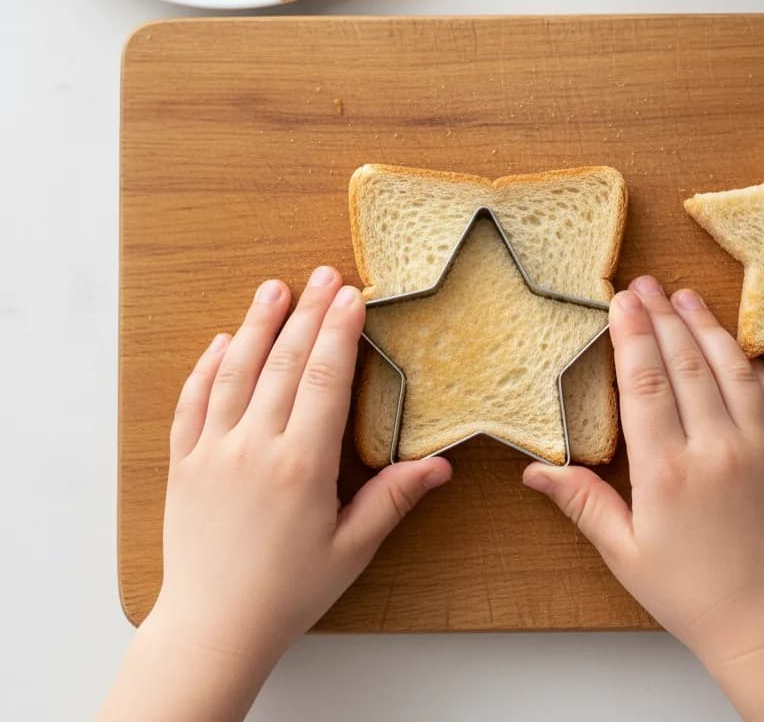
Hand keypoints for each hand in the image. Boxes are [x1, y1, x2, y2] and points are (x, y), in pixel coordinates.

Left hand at [101, 267, 449, 721]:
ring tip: (274, 287)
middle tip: (324, 274)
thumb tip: (440, 465)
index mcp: (301, 465)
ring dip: (256, 325)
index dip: (340, 331)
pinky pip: (192, 403)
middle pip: (285, 363)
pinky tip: (220, 341)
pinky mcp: (184, 463)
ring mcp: (213, 451)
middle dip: (308, 312)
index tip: (351, 295)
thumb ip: (392, 499)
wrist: (212, 628)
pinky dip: (205, 367)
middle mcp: (254, 448)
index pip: (325, 379)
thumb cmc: (288, 592)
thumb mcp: (352, 549)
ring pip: (235, 372)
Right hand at [524, 279, 763, 721]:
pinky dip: (755, 366)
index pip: (644, 382)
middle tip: (646, 284)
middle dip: (662, 317)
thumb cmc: (691, 594)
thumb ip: (583, 503)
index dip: (632, 335)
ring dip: (707, 328)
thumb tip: (534, 471)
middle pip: (685, 364)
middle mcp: (715, 449)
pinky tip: (737, 349)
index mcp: (667, 472)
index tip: (621, 302)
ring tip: (687, 297)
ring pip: (732, 369)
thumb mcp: (625, 553)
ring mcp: (760, 448)